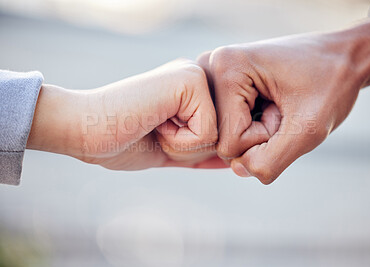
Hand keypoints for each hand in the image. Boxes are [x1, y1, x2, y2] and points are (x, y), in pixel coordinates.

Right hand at [27, 59, 225, 169]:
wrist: (83, 130)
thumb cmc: (120, 141)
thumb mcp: (171, 149)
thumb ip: (201, 152)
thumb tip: (230, 161)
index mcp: (192, 91)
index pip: (219, 135)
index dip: (190, 150)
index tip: (156, 133)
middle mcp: (197, 77)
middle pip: (222, 136)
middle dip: (188, 148)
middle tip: (154, 130)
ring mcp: (194, 75)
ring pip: (218, 136)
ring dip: (182, 146)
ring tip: (153, 125)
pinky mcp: (189, 81)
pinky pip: (207, 132)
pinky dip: (179, 142)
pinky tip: (154, 123)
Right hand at [199, 15, 369, 183]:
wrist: (343, 57)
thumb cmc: (331, 83)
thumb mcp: (310, 128)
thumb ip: (272, 160)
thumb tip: (238, 169)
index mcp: (225, 66)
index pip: (228, 143)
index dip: (264, 139)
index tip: (285, 111)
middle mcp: (210, 66)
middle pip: (221, 138)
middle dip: (257, 135)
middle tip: (283, 109)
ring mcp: (212, 74)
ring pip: (223, 134)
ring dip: (254, 130)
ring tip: (277, 104)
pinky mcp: (220, 82)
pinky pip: (226, 124)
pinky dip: (249, 124)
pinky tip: (267, 103)